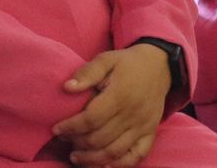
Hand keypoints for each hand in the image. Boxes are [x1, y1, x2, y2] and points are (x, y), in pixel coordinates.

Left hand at [53, 45, 172, 166]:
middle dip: (77, 142)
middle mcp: (133, 113)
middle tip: (64, 139)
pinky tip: (102, 165)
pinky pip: (136, 156)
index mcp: (121, 94)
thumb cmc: (128, 63)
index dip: (71, 127)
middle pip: (99, 138)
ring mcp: (143, 125)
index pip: (91, 119)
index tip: (57, 129)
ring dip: (91, 159)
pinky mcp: (151, 133)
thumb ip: (88, 72)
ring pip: (114, 152)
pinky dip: (119, 165)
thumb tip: (67, 87)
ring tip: (75, 156)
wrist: (160, 66)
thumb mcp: (107, 59)